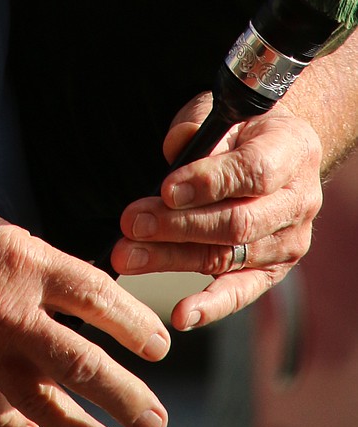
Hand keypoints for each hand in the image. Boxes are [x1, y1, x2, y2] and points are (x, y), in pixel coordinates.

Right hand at [0, 183, 169, 426]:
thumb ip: (27, 257)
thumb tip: (60, 283)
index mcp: (22, 258)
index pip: (96, 296)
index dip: (134, 323)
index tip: (157, 344)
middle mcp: (10, 309)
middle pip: (84, 362)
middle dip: (127, 395)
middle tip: (154, 417)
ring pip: (48, 402)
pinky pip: (0, 410)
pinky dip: (22, 423)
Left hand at [110, 94, 323, 328]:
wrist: (274, 150)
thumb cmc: (240, 127)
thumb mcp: (221, 111)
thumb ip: (197, 127)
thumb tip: (174, 153)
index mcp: (292, 151)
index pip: (252, 173)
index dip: (207, 183)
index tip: (165, 190)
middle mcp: (299, 202)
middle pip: (237, 223)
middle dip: (177, 225)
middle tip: (132, 223)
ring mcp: (290, 241)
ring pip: (228, 256)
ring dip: (173, 258)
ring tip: (128, 255)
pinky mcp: (275, 269)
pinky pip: (242, 291)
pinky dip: (211, 305)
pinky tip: (181, 315)